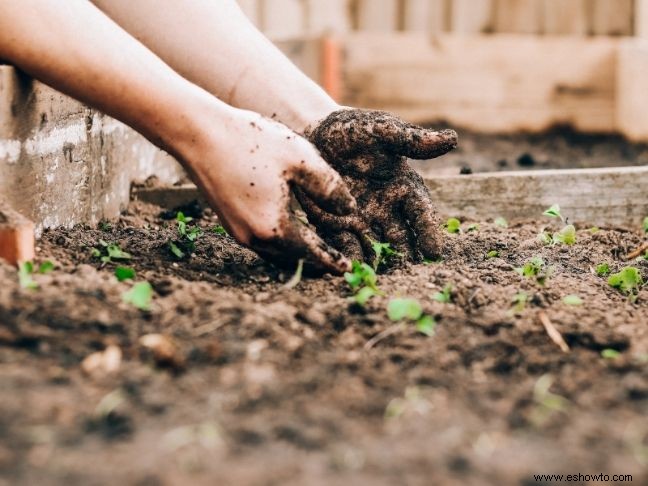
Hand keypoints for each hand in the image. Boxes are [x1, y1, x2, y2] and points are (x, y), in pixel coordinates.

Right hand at [185, 109, 355, 273]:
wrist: (199, 134)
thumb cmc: (251, 142)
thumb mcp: (300, 159)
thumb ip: (329, 187)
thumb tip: (349, 210)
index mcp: (274, 227)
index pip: (311, 253)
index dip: (331, 261)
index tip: (347, 269)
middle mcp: (253, 237)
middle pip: (292, 259)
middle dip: (315, 263)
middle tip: (335, 264)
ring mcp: (237, 231)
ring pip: (275, 254)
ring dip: (296, 255)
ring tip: (315, 252)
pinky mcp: (228, 221)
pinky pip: (261, 243)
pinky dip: (280, 244)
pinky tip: (289, 233)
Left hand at [298, 109, 456, 262]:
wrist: (314, 134)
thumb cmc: (353, 130)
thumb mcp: (381, 131)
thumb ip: (411, 140)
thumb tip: (451, 139)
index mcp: (404, 187)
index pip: (421, 214)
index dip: (428, 232)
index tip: (434, 253)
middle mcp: (387, 209)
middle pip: (401, 238)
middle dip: (406, 257)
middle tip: (410, 276)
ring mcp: (363, 220)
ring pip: (376, 247)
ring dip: (380, 263)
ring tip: (382, 280)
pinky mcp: (337, 226)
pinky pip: (346, 246)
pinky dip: (350, 258)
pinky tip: (352, 270)